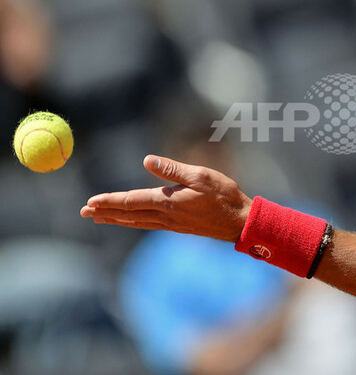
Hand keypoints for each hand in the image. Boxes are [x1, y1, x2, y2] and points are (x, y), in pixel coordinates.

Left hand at [80, 155, 252, 241]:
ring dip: (116, 218)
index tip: (91, 202)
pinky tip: (129, 220)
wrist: (239, 221)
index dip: (110, 201)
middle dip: (105, 212)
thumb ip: (172, 169)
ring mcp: (171, 223)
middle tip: (84, 212)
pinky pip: (147, 224)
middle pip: (128, 214)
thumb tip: (147, 160)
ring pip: (136, 221)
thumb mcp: (200, 175)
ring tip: (99, 217)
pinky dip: (132, 222)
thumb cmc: (224, 195)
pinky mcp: (178, 226)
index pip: (131, 201)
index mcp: (168, 202)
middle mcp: (165, 216)